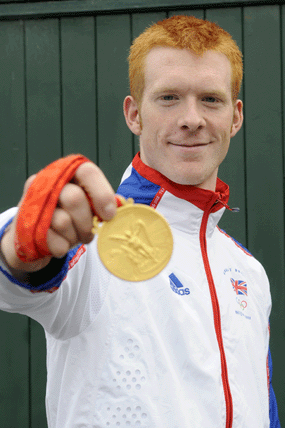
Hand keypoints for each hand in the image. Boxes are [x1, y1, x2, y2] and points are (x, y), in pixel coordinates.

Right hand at [0, 161, 116, 273]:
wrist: (32, 236)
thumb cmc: (66, 217)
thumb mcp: (87, 207)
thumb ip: (102, 203)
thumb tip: (121, 203)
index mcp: (67, 172)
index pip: (87, 172)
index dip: (102, 194)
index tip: (109, 215)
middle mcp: (48, 181)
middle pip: (75, 198)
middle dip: (86, 222)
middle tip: (90, 232)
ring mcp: (32, 201)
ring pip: (63, 222)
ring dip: (74, 236)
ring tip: (73, 236)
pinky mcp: (25, 223)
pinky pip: (53, 240)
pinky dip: (62, 247)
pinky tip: (59, 242)